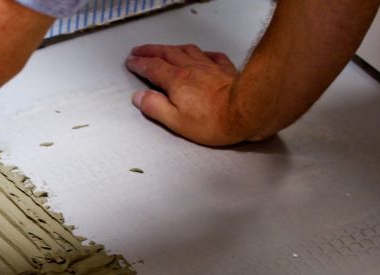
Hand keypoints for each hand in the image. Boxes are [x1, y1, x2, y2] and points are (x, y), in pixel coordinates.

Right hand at [125, 44, 263, 145]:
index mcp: (176, 81)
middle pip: (167, 54)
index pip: (153, 68)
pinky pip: (211, 55)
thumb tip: (139, 97)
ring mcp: (209, 66)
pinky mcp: (226, 69)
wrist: (247, 110)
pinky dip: (202, 53)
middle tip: (140, 50)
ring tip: (165, 49)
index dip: (140, 64)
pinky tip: (201, 54)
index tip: (131, 62)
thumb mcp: (176, 122)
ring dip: (172, 48)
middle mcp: (191, 69)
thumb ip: (155, 107)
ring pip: (187, 50)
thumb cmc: (213, 120)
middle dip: (151, 51)